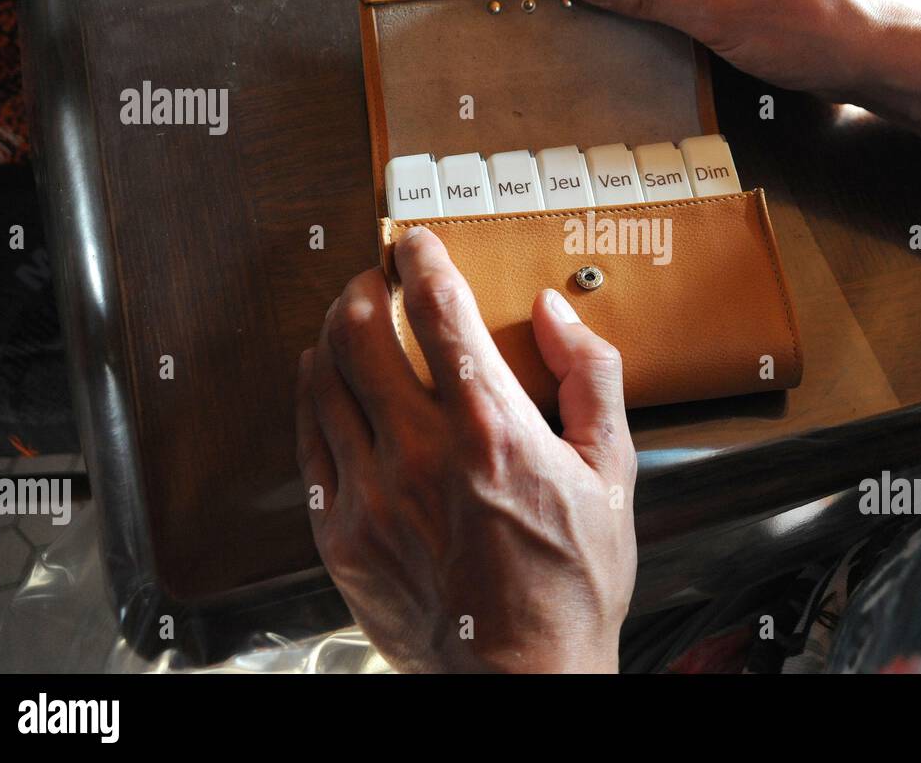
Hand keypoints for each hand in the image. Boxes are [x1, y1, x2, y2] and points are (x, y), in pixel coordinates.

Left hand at [295, 227, 636, 672]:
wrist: (521, 678)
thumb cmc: (570, 585)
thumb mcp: (613, 475)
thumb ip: (591, 379)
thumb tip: (554, 316)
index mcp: (490, 431)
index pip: (437, 310)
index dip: (420, 258)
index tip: (416, 243)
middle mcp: (419, 454)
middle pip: (356, 331)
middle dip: (362, 286)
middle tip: (375, 280)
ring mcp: (370, 496)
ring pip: (320, 381)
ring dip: (330, 336)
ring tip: (348, 328)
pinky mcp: (340, 534)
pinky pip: (308, 444)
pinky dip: (314, 400)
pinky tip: (329, 393)